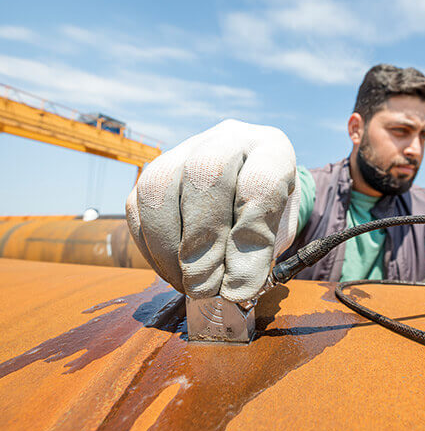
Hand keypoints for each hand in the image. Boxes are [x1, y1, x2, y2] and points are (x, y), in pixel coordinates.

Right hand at [126, 119, 299, 302]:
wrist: (252, 189)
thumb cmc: (269, 212)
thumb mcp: (280, 230)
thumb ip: (260, 252)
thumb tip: (234, 290)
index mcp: (270, 149)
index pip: (260, 183)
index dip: (248, 236)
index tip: (240, 284)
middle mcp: (227, 140)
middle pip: (205, 174)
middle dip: (201, 238)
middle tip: (204, 285)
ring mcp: (186, 148)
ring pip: (159, 186)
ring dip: (168, 246)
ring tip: (188, 284)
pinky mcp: (156, 169)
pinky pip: (137, 204)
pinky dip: (150, 246)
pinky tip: (172, 272)